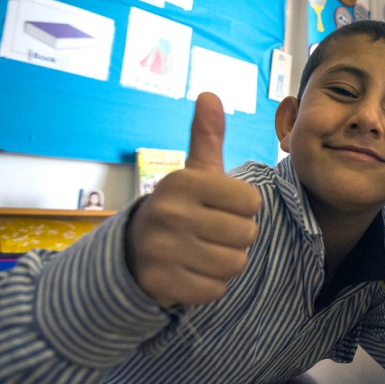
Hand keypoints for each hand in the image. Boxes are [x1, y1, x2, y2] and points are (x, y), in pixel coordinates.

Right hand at [126, 93, 261, 307]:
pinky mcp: (162, 283)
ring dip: (226, 262)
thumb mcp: (194, 172)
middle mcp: (170, 213)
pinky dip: (210, 285)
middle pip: (247, 235)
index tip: (220, 208)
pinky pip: (216, 289)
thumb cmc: (180, 208)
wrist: (133, 251)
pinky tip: (191, 272)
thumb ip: (207, 136)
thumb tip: (209, 94)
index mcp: (184, 182)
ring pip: (235, 264)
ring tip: (203, 251)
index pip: (251, 202)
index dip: (243, 209)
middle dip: (236, 237)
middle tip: (211, 233)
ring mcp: (163, 249)